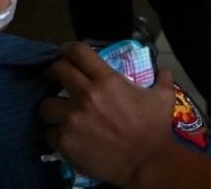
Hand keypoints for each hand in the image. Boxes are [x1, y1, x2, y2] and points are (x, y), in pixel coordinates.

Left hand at [39, 42, 178, 186]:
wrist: (146, 162)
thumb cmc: (155, 128)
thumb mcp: (164, 97)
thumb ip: (162, 79)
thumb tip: (163, 71)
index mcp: (108, 80)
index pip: (79, 53)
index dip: (69, 48)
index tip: (65, 52)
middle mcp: (85, 95)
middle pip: (58, 71)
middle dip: (54, 70)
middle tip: (55, 76)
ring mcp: (72, 119)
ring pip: (45, 105)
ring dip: (51, 106)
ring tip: (58, 112)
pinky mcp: (64, 140)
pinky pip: (49, 132)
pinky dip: (55, 133)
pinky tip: (65, 136)